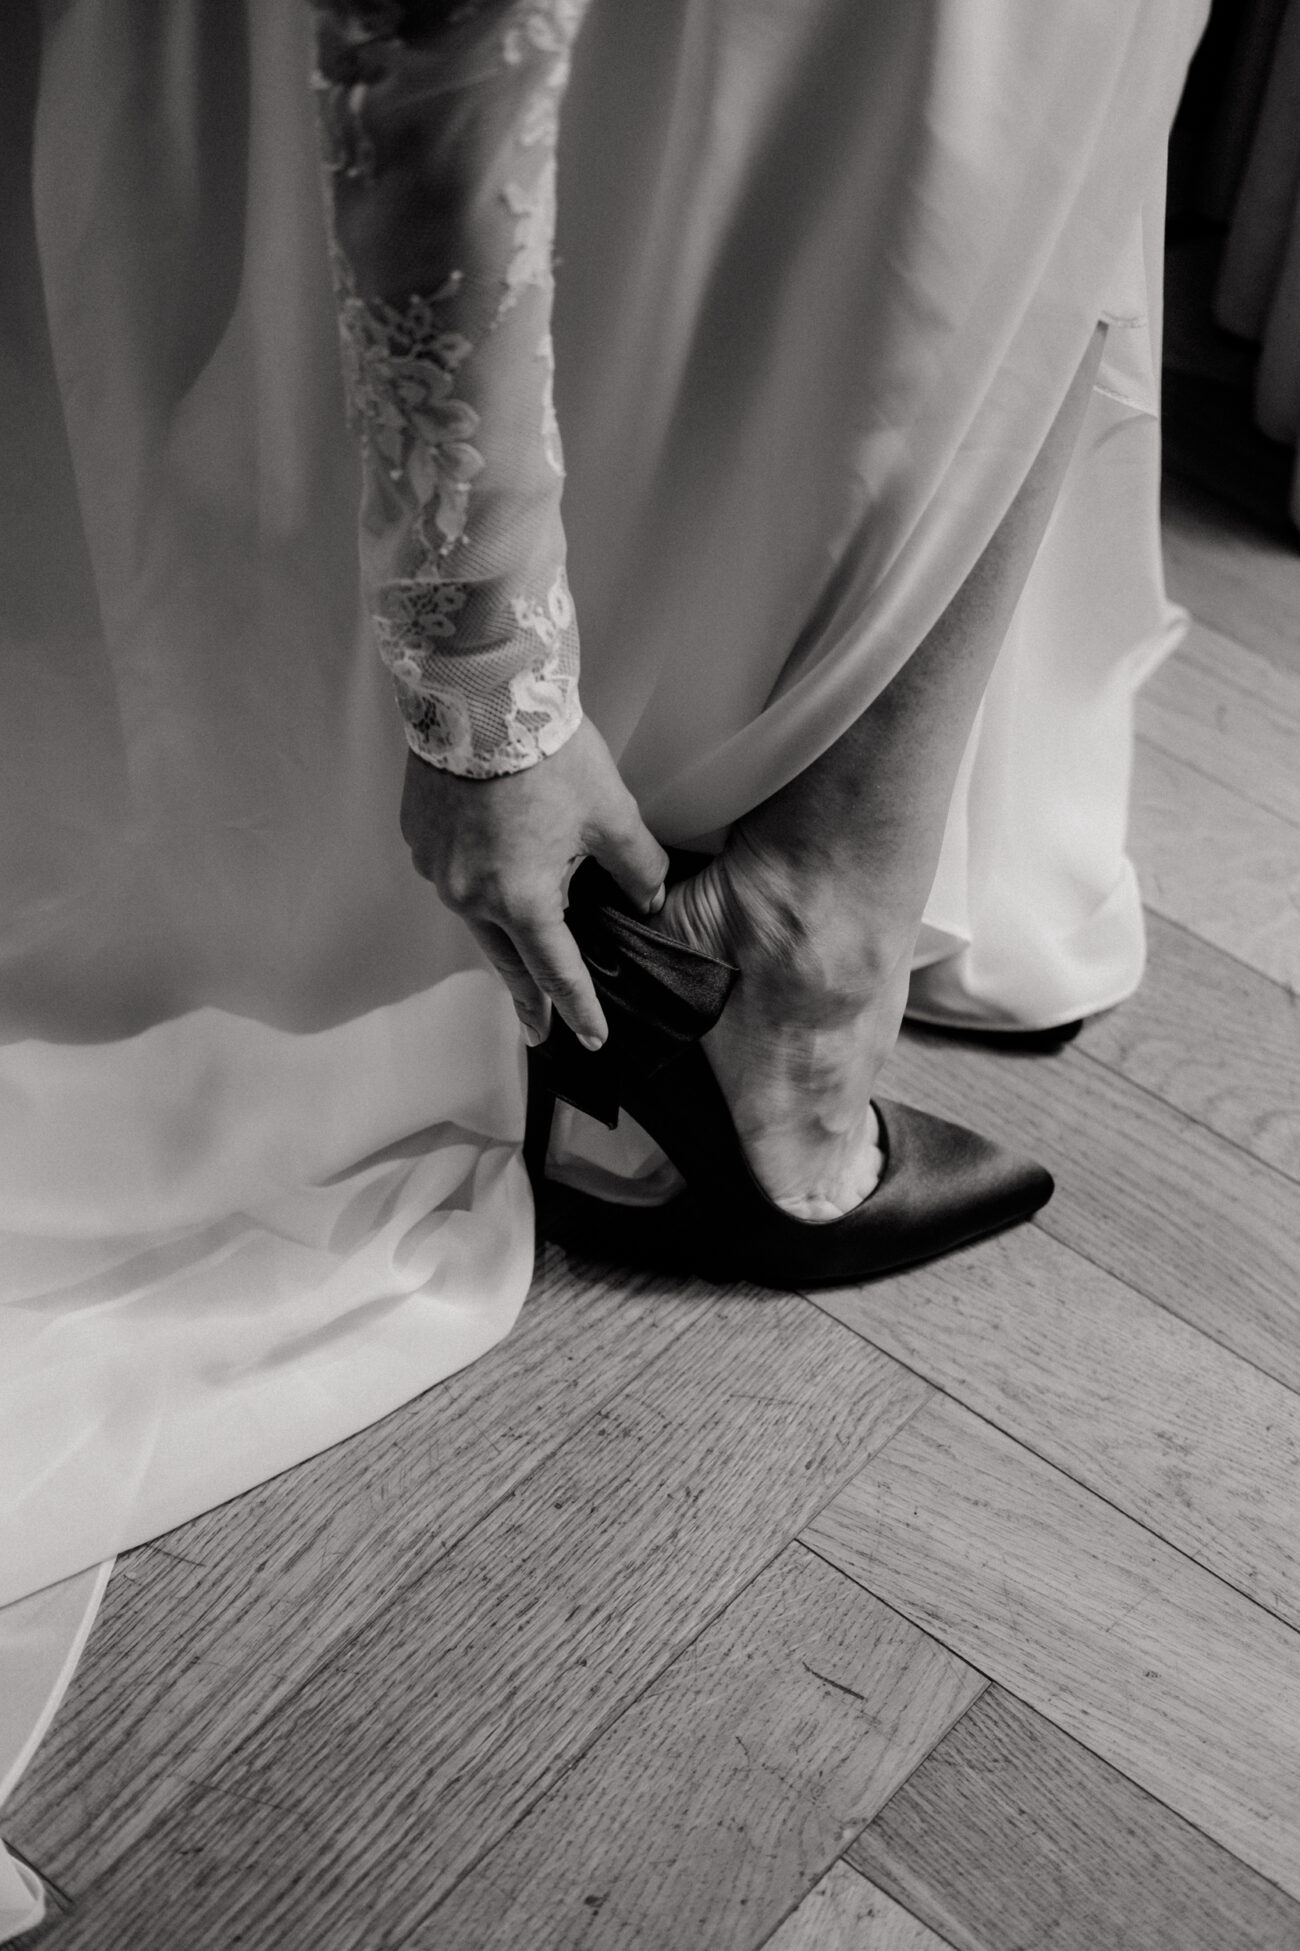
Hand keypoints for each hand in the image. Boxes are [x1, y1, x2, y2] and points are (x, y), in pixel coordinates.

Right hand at [400, 717, 668, 1046]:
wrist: (477, 695)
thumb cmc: (546, 754)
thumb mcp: (611, 813)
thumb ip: (637, 866)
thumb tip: (650, 897)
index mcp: (524, 901)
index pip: (558, 972)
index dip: (579, 1009)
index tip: (591, 1040)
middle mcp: (472, 897)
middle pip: (508, 959)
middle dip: (528, 997)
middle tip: (539, 1030)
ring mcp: (439, 870)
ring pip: (476, 919)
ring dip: (501, 936)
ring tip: (520, 951)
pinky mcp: (420, 838)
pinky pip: (452, 877)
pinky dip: (474, 884)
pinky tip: (488, 872)